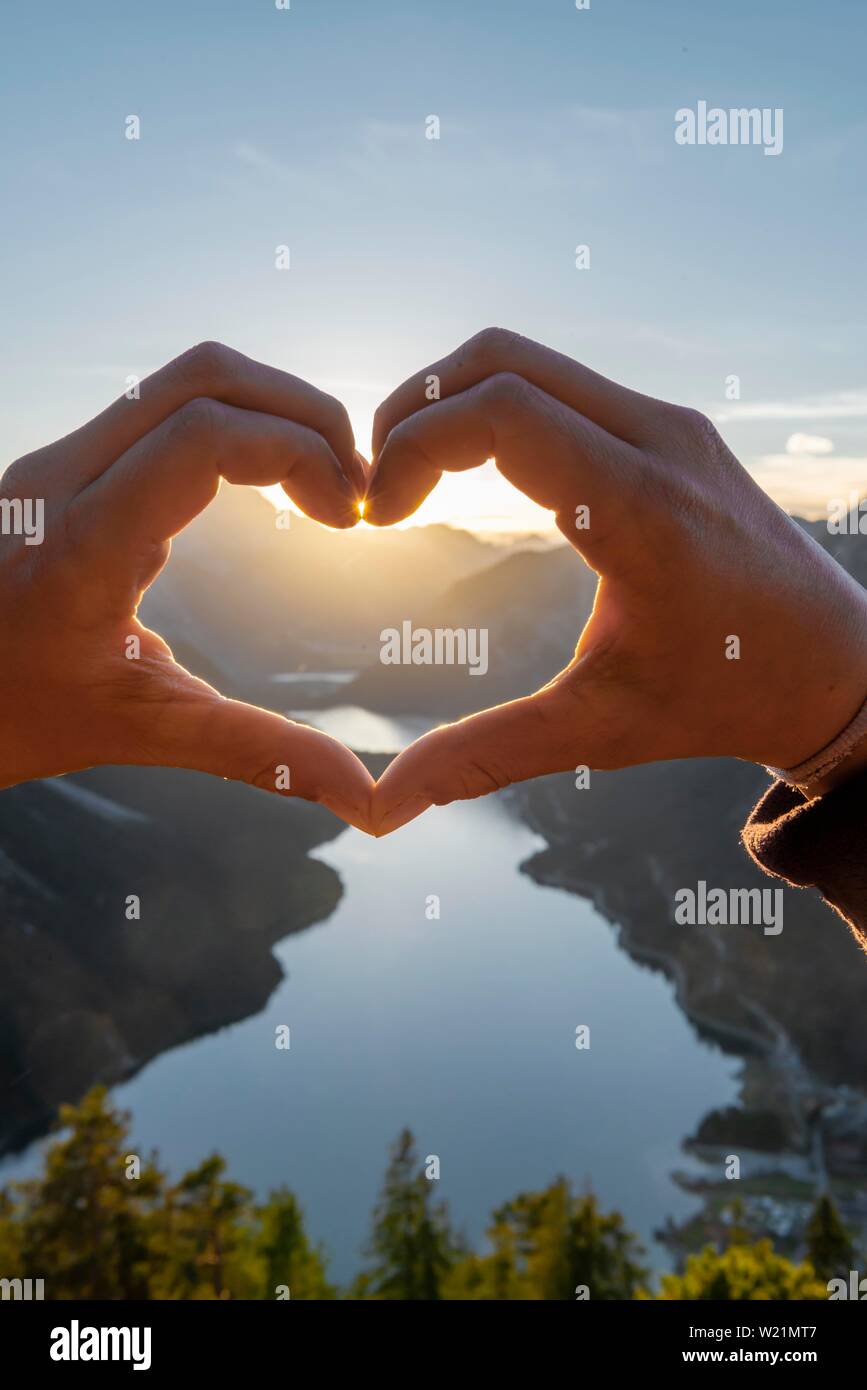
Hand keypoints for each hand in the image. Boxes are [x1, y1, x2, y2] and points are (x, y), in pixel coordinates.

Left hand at [0, 341, 373, 829]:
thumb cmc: (15, 718)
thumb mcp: (140, 733)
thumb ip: (255, 752)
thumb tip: (358, 795)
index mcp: (81, 546)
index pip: (203, 437)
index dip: (298, 452)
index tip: (347, 516)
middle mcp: (58, 480)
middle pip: (203, 378)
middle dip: (302, 413)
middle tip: (354, 481)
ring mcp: (54, 463)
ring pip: (180, 380)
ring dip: (270, 411)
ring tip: (323, 480)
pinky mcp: (61, 466)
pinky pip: (159, 409)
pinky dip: (234, 424)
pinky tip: (270, 484)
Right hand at [365, 328, 866, 832]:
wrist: (834, 667)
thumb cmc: (722, 698)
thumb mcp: (599, 730)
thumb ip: (486, 755)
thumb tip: (384, 807)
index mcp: (642, 509)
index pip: (499, 412)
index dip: (413, 447)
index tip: (380, 515)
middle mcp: (661, 442)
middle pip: (501, 359)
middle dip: (416, 409)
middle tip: (378, 484)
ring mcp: (671, 424)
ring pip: (531, 360)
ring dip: (456, 402)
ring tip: (413, 477)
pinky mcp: (672, 428)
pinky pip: (565, 384)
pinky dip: (500, 407)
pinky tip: (473, 474)